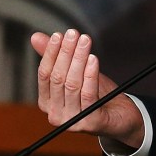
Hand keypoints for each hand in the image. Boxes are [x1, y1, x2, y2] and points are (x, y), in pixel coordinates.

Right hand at [31, 30, 144, 148]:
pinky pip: (88, 94)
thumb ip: (57, 58)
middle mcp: (55, 114)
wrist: (120, 116)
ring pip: (72, 84)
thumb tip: (35, 37)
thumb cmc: (97, 94)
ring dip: (78, 59)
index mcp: (47, 103)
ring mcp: (72, 120)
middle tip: (74, 33)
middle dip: (66, 53)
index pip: (44, 74)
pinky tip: (93, 59)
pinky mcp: (90, 122)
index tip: (59, 35)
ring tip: (85, 41)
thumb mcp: (76, 74)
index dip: (51, 53)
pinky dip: (90, 74)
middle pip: (58, 78)